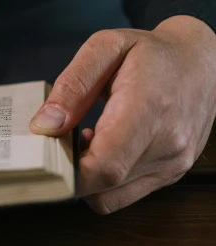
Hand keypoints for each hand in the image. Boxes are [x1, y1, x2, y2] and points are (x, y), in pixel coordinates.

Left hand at [29, 15, 215, 213]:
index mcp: (149, 109)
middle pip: (104, 186)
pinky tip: (103, 150)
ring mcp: (173, 164)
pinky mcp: (171, 174)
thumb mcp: (105, 48)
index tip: (47, 155)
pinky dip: (104, 181)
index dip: (68, 172)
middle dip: (70, 173)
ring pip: (111, 198)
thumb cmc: (153, 53)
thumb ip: (73, 85)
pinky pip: (124, 195)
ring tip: (86, 142)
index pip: (105, 166)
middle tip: (59, 143)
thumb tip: (45, 125)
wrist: (202, 62)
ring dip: (87, 179)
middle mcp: (168, 144)